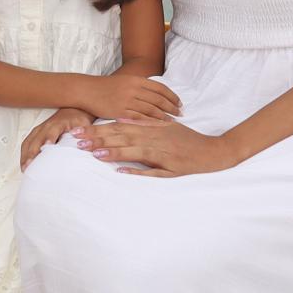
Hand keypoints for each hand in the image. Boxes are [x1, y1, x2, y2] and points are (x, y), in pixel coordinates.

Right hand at [20, 107, 92, 170]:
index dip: (48, 138)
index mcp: (59, 124)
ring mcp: (40, 129)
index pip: (52, 131)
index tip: (46, 147)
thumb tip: (86, 147)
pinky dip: (24, 153)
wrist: (73, 111)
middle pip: (36, 139)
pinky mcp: (37, 133)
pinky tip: (24, 163)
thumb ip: (84, 136)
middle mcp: (46, 126)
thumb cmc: (79, 121)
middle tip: (29, 166)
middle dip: (31, 152)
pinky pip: (27, 142)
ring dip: (25, 154)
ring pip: (29, 141)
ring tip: (24, 168)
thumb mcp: (84, 126)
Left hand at [72, 119, 243, 177]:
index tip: (79, 130)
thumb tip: (121, 119)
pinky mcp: (172, 168)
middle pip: (122, 137)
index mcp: (151, 129)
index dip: (98, 128)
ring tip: (94, 154)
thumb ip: (144, 123)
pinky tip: (122, 173)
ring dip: (114, 152)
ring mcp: (163, 154)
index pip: (119, 127)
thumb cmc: (188, 140)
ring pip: (134, 152)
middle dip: (99, 139)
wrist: (215, 152)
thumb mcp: (166, 127)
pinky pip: (153, 171)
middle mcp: (154, 139)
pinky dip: (138, 171)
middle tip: (77, 141)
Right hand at [81, 72, 181, 121]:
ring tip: (173, 122)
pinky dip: (151, 123)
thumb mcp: (124, 80)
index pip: (160, 88)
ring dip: (164, 116)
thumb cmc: (105, 86)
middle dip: (172, 107)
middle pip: (158, 99)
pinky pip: (140, 119)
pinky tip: (158, 127)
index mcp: (136, 80)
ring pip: (151, 110)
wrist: (87, 90)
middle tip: (181, 114)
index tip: (180, 103)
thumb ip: (139, 86)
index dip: (172, 96)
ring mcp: (127, 101)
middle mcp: (133, 89)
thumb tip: (155, 92)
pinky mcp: (121, 112)